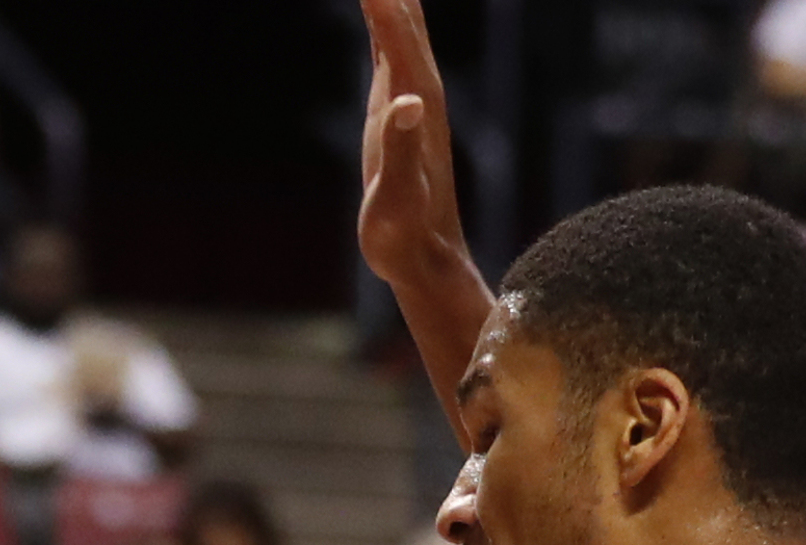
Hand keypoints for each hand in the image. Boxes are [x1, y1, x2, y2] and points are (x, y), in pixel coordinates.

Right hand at [356, 0, 470, 292]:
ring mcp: (413, 101)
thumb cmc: (404, 235)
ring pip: (405, 30)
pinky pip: (394, 53)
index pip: (399, 37)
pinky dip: (386, 25)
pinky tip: (381, 10)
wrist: (424, 259)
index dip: (382, 2)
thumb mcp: (396, 198)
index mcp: (417, 104)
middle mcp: (421, 93)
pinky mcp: (401, 114)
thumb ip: (401, 150)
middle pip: (408, 21)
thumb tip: (407, 103)